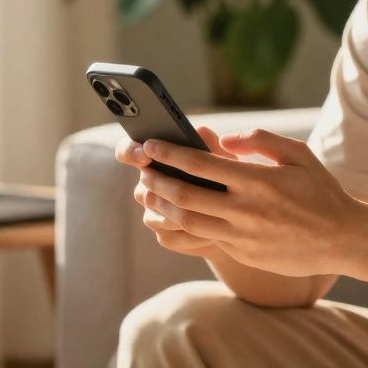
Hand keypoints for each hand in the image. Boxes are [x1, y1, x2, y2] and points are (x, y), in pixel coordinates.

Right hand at [116, 126, 232, 259]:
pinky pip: (168, 234)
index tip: (145, 152)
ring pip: (155, 212)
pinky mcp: (165, 235)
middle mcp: (150, 185)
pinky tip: (210, 231)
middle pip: (143, 185)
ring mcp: (154, 212)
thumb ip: (213, 148)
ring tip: (207, 211)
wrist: (238, 220)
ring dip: (179, 209)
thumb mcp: (226, 163)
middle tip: (185, 185)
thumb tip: (201, 131)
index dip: (131, 151)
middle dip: (164, 185)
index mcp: (157, 159)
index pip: (129, 150)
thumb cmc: (228, 181)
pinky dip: (190, 232)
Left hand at [134, 128, 364, 277]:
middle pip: (187, 195)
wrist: (344, 239)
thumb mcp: (298, 154)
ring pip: (189, 221)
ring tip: (147, 194)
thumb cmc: (321, 191)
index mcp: (258, 180)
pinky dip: (182, 227)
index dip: (170, 154)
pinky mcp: (244, 254)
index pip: (202, 164)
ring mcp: (244, 236)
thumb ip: (261, 140)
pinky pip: (205, 239)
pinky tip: (171, 217)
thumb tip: (224, 140)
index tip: (151, 145)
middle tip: (142, 171)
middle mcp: (247, 210)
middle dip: (158, 180)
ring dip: (163, 206)